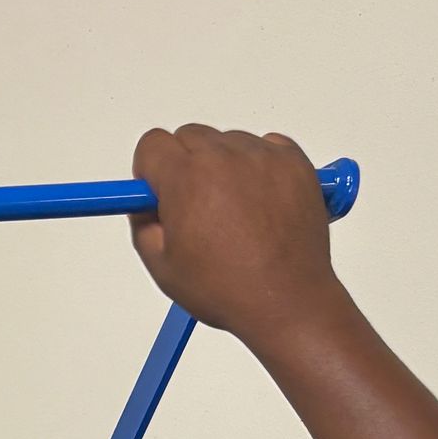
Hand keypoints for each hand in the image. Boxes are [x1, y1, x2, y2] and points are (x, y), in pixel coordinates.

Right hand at [129, 125, 343, 346]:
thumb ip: (143, 224)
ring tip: (235, 213)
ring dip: (225, 166)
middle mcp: (224, 158)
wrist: (287, 302)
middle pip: (190, 136)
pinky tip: (260, 203)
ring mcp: (262, 157)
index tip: (158, 189)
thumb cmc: (230, 289)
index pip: (153, 145)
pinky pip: (267, 147)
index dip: (151, 170)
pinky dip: (260, 167)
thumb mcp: (163, 267)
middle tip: (197, 207)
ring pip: (229, 142)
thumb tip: (144, 204)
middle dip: (186, 166)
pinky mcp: (293, 162)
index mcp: (186, 179)